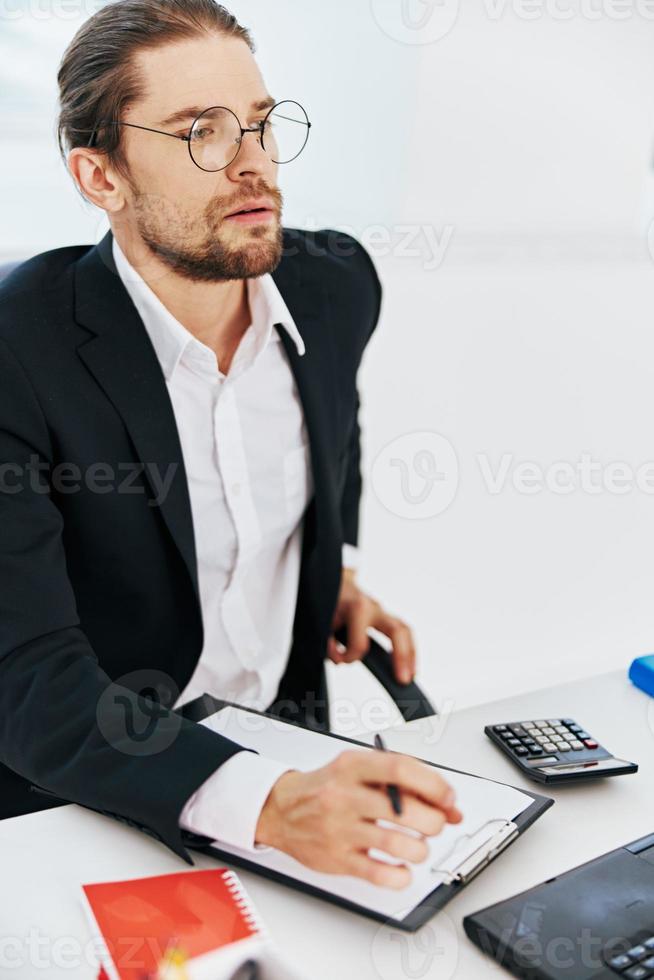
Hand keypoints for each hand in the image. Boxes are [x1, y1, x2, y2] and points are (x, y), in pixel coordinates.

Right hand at [255, 749, 462, 888]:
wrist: (280, 809)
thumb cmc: (326, 787)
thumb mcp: (359, 771)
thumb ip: (403, 784)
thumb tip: (450, 807)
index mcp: (352, 767)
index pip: (401, 770)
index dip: (433, 785)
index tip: (447, 797)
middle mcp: (345, 796)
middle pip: (404, 810)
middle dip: (433, 821)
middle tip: (434, 824)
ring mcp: (340, 829)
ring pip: (397, 844)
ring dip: (420, 849)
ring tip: (417, 846)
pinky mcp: (337, 859)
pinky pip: (379, 874)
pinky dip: (400, 875)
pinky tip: (401, 868)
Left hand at [328, 569, 416, 683]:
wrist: (327, 578)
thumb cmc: (325, 598)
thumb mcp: (320, 620)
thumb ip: (327, 643)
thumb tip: (339, 659)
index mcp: (358, 608)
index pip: (360, 644)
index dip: (348, 657)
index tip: (339, 660)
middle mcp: (374, 607)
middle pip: (398, 631)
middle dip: (402, 656)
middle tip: (403, 679)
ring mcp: (380, 610)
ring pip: (404, 630)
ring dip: (410, 654)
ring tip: (411, 675)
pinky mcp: (381, 615)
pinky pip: (400, 631)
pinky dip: (406, 648)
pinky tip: (407, 665)